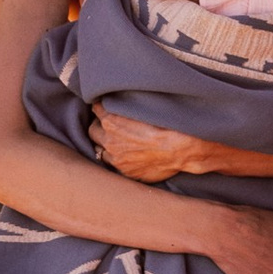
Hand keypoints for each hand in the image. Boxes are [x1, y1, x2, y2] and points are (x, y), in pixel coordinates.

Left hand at [90, 104, 210, 183]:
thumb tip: (117, 101)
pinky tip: (124, 155)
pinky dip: (116, 159)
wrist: (180, 149)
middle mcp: (109, 140)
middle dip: (99, 127)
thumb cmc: (167, 124)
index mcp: (111, 121)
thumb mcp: (145, 106)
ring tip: (115, 142)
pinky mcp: (125, 172)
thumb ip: (126, 106)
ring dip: (105, 145)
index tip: (104, 107)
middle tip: (108, 125)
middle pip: (93, 131)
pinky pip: (113, 164)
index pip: (96, 110)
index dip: (101, 108)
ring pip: (99, 150)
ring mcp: (116, 159)